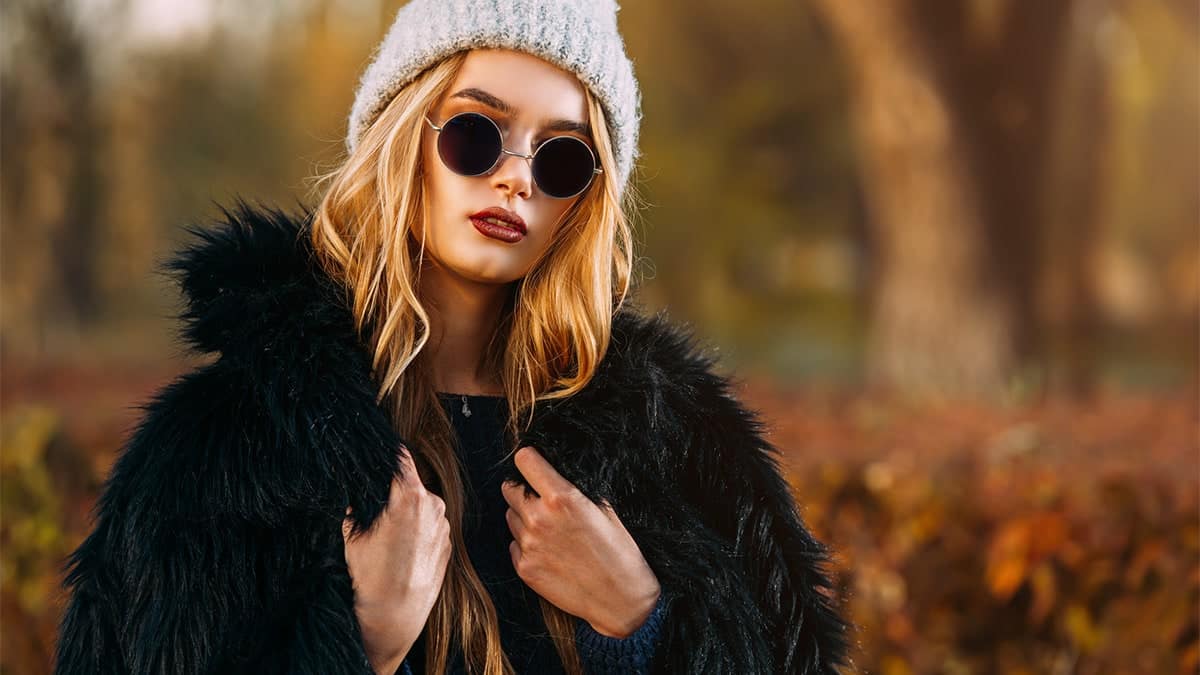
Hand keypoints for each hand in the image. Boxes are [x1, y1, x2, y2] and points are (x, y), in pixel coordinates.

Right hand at [343, 446, 450, 673]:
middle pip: (411, 483)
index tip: (379, 453)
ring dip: (407, 511)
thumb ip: (356, 505)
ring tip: (388, 536)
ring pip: (422, 505)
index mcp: (409, 496)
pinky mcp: (449, 543)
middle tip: (376, 507)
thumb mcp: (353, 535)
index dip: (387, 454)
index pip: (400, 458)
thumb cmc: (373, 577)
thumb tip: (357, 493)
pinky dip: (417, 529)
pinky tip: (402, 549)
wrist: (395, 615)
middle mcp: (433, 505)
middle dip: (394, 490)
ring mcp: (444, 525)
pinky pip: (431, 525)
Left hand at [501, 446, 660, 638]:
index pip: (525, 460)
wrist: (620, 601)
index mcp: (562, 498)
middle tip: (542, 500)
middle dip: (523, 490)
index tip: (535, 464)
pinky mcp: (523, 568)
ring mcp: (528, 545)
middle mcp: (539, 519)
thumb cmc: (619, 553)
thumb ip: (576, 490)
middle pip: (509, 488)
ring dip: (524, 518)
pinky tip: (549, 552)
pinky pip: (514, 544)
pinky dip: (526, 544)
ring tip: (551, 530)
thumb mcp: (606, 510)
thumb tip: (556, 474)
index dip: (530, 459)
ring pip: (510, 516)